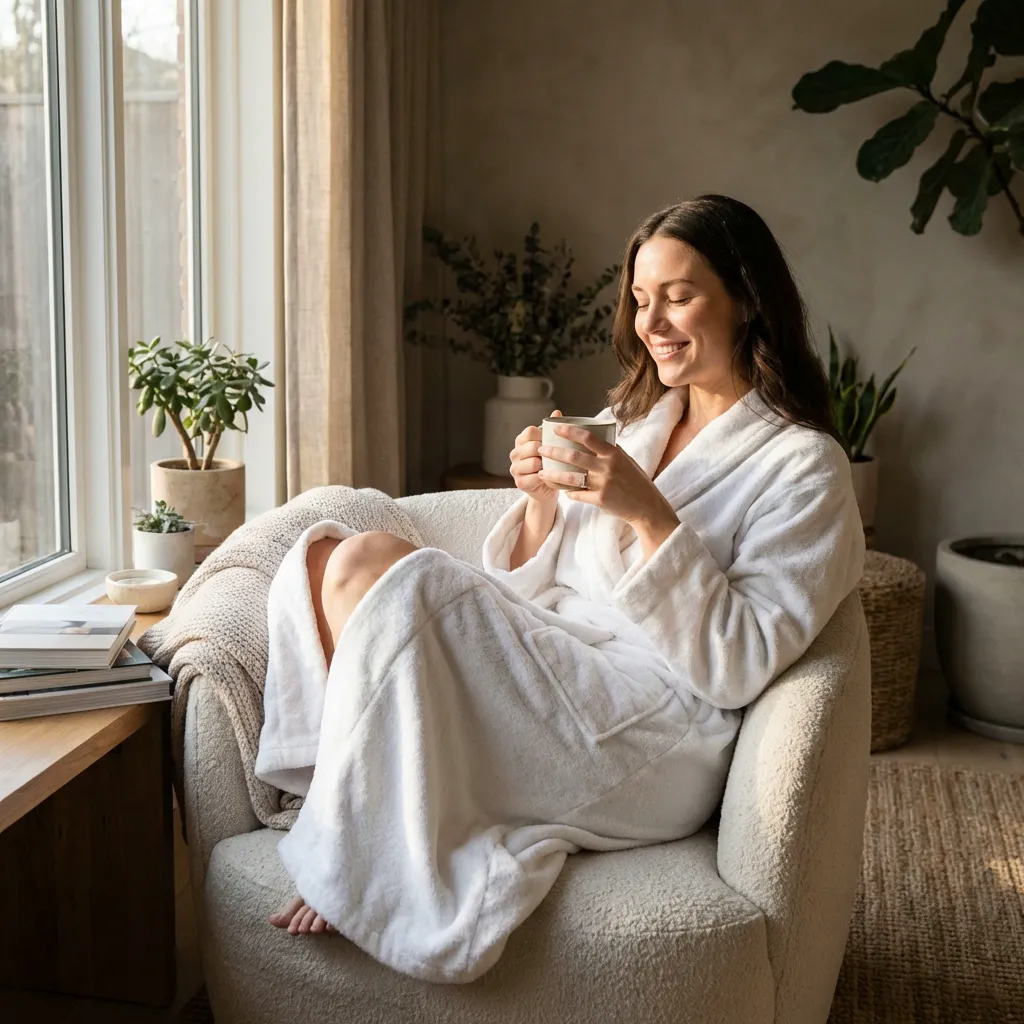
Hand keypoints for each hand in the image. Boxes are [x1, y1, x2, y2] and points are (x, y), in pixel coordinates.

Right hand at [509, 410, 563, 504]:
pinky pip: (534, 478)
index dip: (543, 436)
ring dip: (546, 466)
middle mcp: (515, 453)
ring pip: (533, 463)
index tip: (553, 442)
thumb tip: (557, 413)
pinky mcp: (519, 482)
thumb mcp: (551, 445)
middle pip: (532, 446)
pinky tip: (548, 478)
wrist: (547, 488)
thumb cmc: (549, 463)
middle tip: (555, 458)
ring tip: (552, 468)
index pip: (530, 431)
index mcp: (521, 441)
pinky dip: (544, 479)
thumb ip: (552, 430)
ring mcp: (515, 468)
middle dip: (546, 453)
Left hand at [537, 422, 678, 532]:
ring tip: (542, 471)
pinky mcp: (600, 500)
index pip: (588, 437)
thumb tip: (592, 439)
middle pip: (574, 456)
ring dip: (553, 474)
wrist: (646, 506)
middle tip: (541, 449)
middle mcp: (607, 467)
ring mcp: (603, 484)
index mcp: (613, 453)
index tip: (556, 428)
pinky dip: (568, 492)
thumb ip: (609, 451)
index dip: (570, 431)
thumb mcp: (626, 460)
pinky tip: (562, 490)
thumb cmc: (635, 480)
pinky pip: (577, 495)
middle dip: (554, 451)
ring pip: (570, 477)